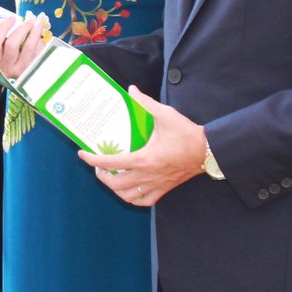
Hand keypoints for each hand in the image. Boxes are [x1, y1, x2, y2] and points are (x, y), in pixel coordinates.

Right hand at [0, 14, 50, 79]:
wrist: (17, 81)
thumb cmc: (1, 60)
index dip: (0, 28)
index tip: (11, 18)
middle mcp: (3, 68)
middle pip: (11, 45)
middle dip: (21, 29)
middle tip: (27, 20)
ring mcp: (18, 71)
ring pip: (28, 48)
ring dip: (33, 33)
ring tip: (37, 24)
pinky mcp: (31, 72)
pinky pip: (38, 54)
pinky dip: (40, 43)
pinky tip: (40, 38)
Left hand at [75, 85, 205, 206]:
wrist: (208, 150)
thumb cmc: (187, 134)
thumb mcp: (165, 114)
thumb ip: (145, 103)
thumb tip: (131, 90)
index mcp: (145, 159)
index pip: (111, 163)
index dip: (93, 160)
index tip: (83, 154)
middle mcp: (148, 175)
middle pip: (115, 184)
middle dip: (102, 176)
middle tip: (98, 165)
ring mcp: (156, 184)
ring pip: (128, 196)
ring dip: (115, 189)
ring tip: (112, 177)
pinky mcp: (165, 189)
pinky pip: (144, 200)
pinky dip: (133, 197)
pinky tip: (130, 188)